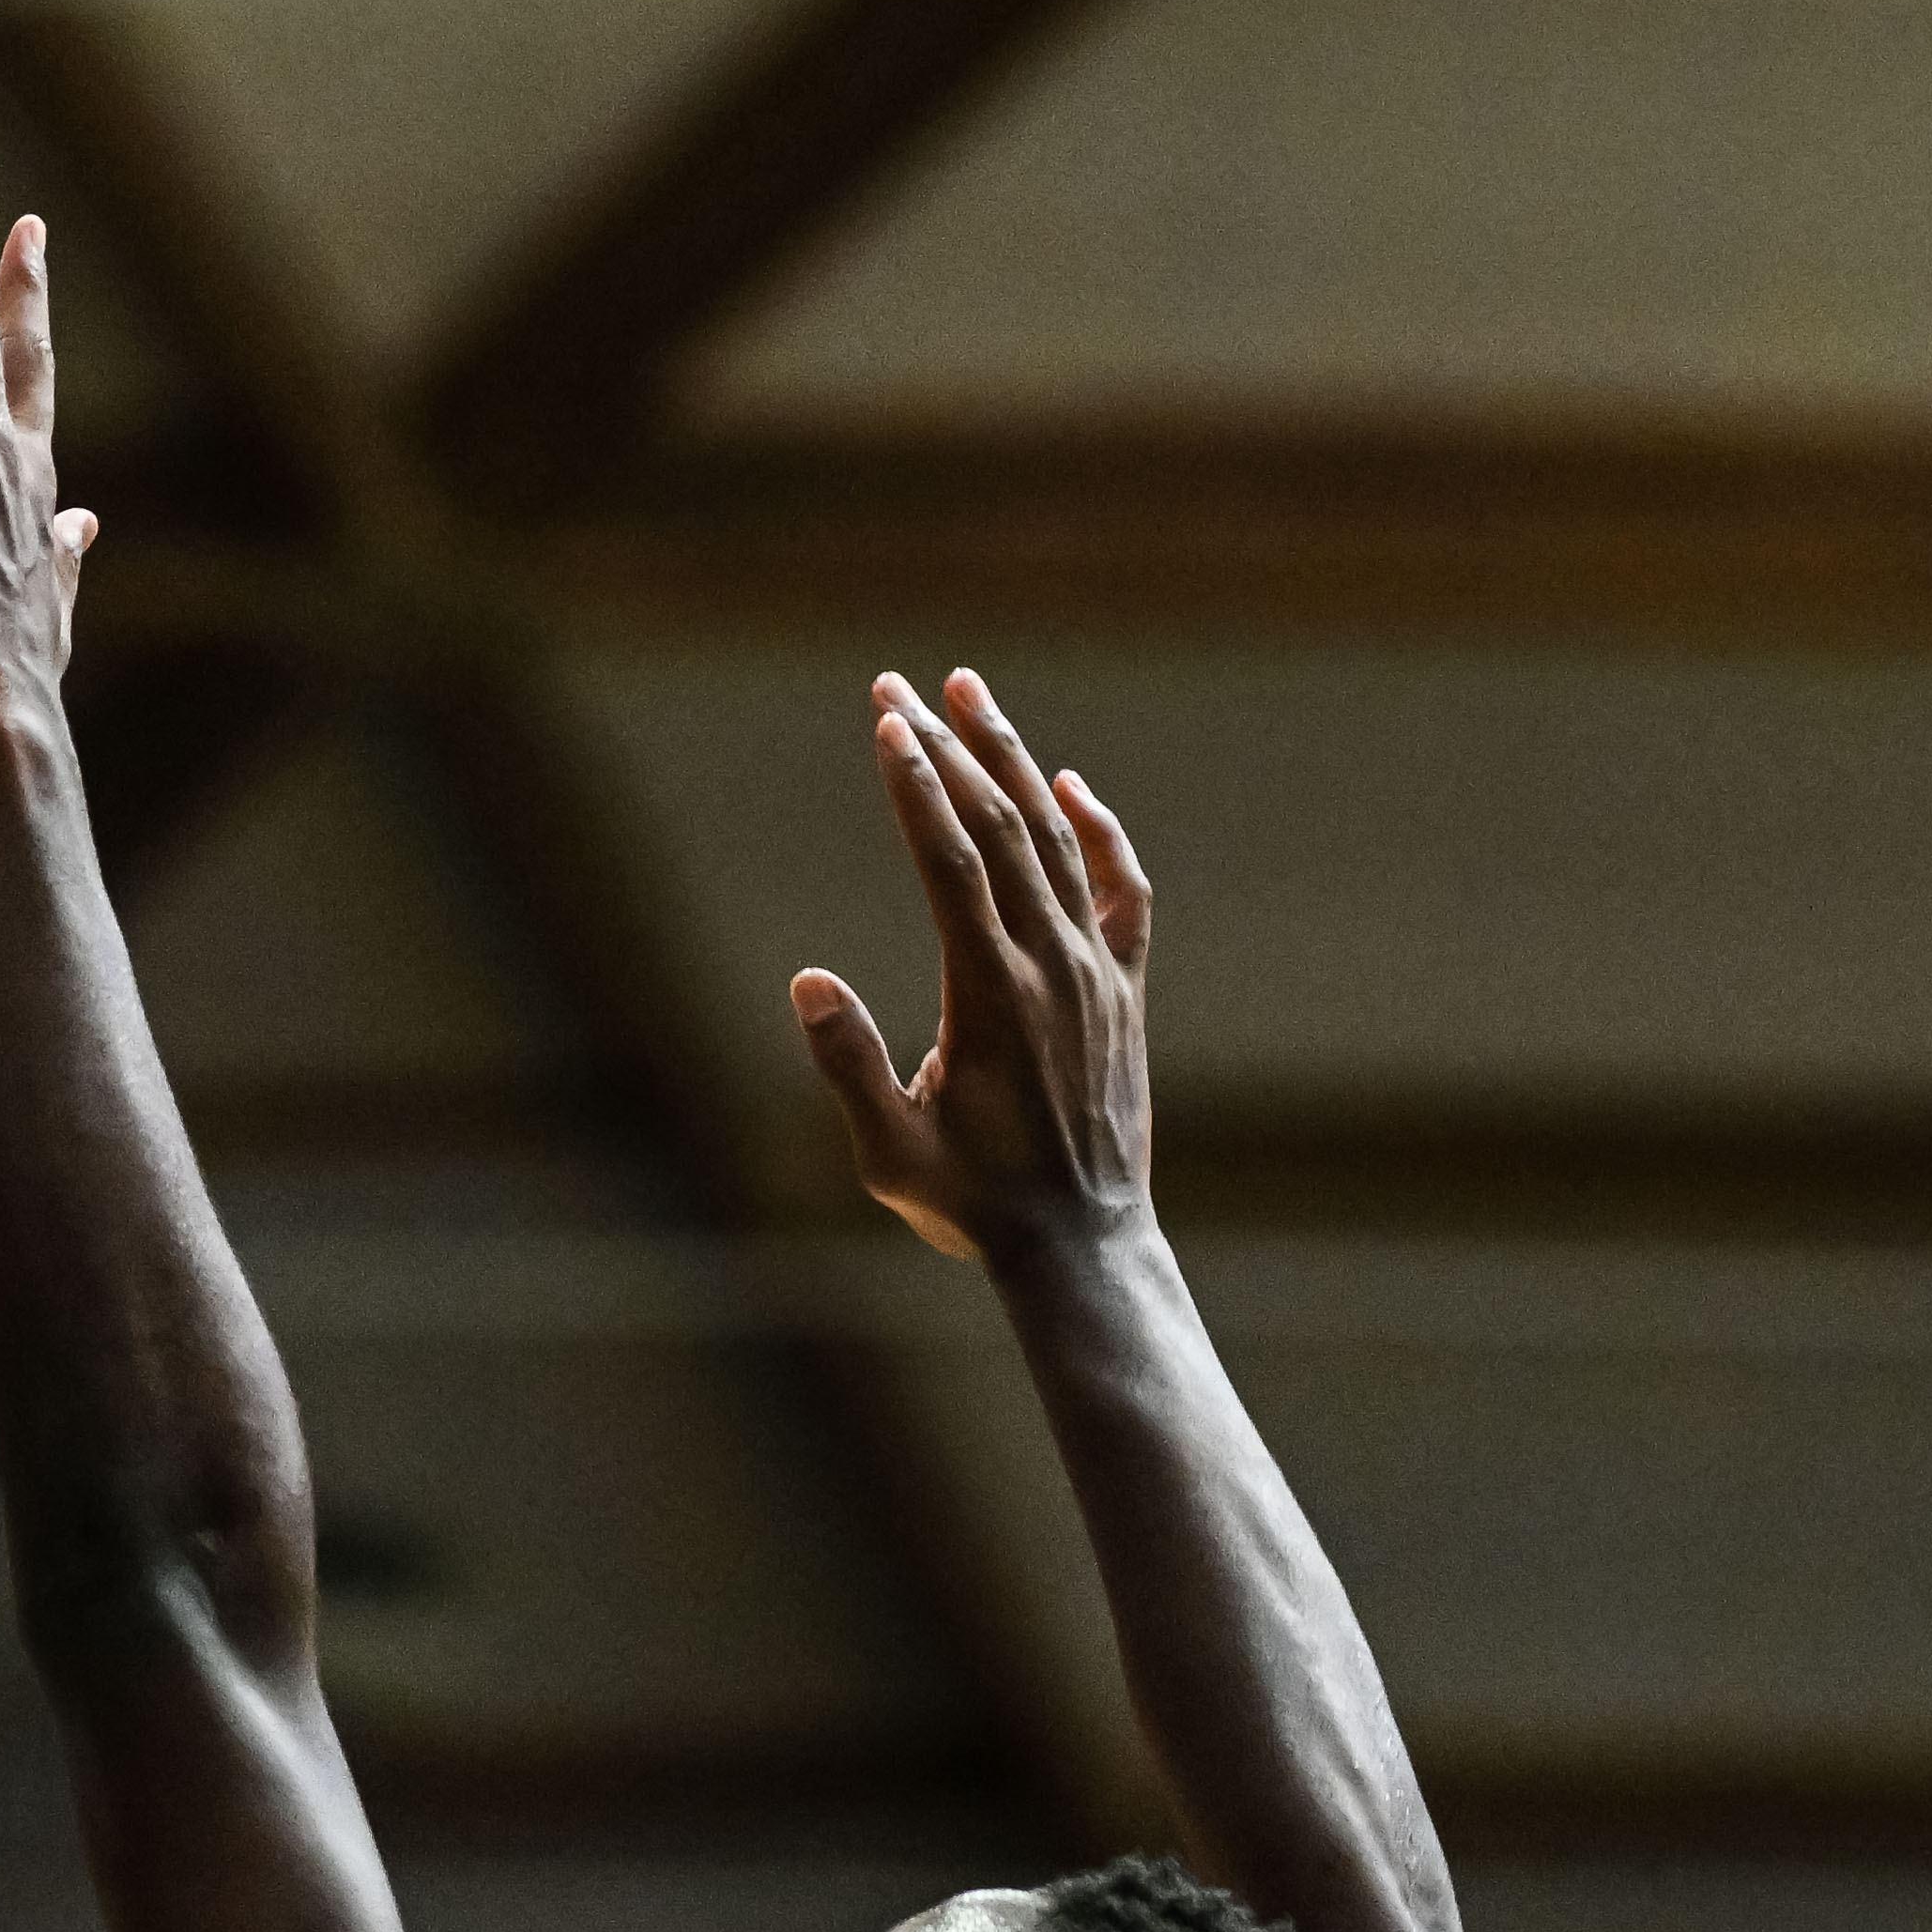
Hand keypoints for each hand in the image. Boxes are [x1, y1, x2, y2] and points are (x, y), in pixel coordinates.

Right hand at [792, 669, 1154, 1267]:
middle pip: (999, 828)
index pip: (949, 861)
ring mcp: (1095, 974)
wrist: (1084, 1244)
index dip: (916, 786)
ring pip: (1054, 841)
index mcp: (990, 996)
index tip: (885, 724)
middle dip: (948, 749)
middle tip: (900, 687)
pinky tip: (1069, 788)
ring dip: (1012, 762)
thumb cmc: (973, 1204)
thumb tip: (808, 981)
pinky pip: (1121, 891)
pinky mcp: (1124, 992)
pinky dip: (1098, 832)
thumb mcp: (889, 1153)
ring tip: (971, 696)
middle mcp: (1051, 967)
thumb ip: (850, 1066)